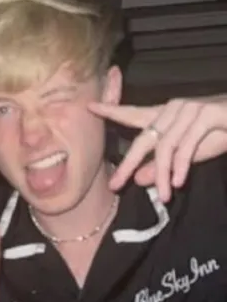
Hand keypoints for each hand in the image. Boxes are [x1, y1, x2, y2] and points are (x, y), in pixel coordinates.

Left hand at [89, 95, 226, 200]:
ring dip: (162, 174)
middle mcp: (173, 109)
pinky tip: (178, 181)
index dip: (111, 110)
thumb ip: (162, 163)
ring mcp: (189, 110)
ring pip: (165, 147)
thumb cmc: (221, 133)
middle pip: (143, 139)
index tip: (89, 106)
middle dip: (128, 165)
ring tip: (163, 195)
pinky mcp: (207, 115)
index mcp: (165, 114)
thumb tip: (138, 178)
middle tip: (115, 185)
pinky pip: (186, 146)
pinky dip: (182, 166)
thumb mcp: (188, 154)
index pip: (133, 113)